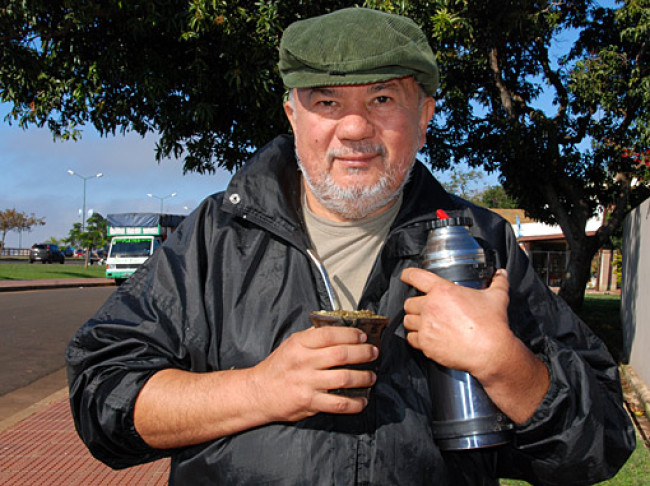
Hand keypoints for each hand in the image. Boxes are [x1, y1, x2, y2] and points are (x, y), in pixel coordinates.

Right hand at [250, 326, 377, 422]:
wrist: (258, 393)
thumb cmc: (277, 367)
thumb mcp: (290, 344)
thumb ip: (312, 337)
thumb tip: (337, 328)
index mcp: (299, 344)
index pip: (329, 334)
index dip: (350, 334)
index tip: (362, 336)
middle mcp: (303, 362)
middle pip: (341, 355)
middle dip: (363, 353)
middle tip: (373, 353)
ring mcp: (307, 383)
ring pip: (344, 378)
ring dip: (363, 377)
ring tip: (371, 376)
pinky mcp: (309, 403)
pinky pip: (338, 404)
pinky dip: (355, 403)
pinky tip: (362, 400)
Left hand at [400, 267, 514, 381]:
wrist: (491, 351)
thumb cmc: (492, 324)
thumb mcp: (497, 297)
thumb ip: (498, 283)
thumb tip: (501, 274)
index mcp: (443, 291)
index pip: (415, 276)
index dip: (408, 275)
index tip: (406, 276)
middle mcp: (430, 306)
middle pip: (409, 302)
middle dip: (416, 306)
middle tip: (426, 310)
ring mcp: (426, 326)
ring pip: (407, 321)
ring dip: (414, 322)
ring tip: (425, 324)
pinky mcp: (425, 343)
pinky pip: (411, 339)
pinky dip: (416, 338)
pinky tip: (426, 338)